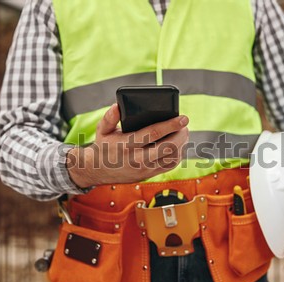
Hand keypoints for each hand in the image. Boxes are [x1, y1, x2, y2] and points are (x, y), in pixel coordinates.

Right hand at [67, 103, 188, 186]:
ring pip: (172, 157)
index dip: (171, 125)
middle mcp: (138, 159)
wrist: (98, 170)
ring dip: (182, 144)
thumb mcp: (102, 130)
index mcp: (128, 145)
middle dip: (181, 134)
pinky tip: (179, 145)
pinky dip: (178, 154)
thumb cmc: (104, 146)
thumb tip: (118, 106)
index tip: (183, 118)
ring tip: (184, 133)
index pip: (154, 133)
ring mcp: (145, 169)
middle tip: (185, 125)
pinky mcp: (150, 174)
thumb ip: (110, 117)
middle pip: (168, 146)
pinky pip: (170, 165)